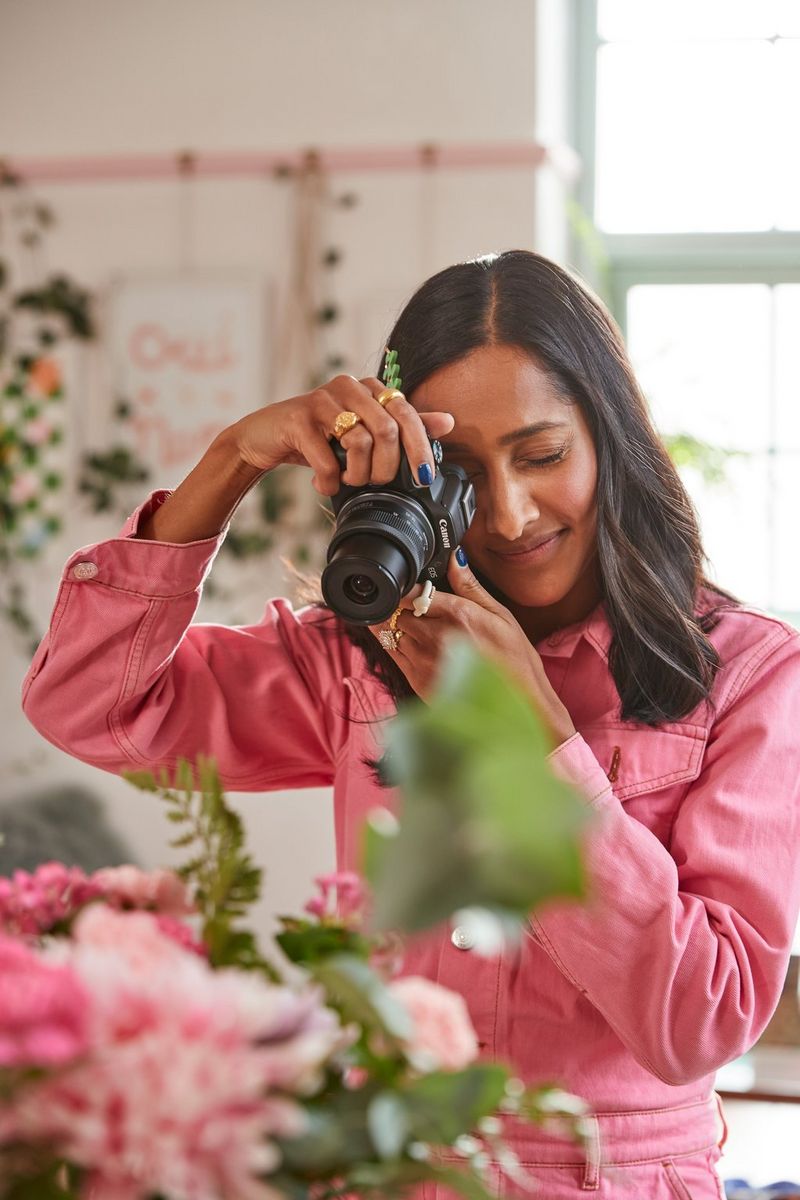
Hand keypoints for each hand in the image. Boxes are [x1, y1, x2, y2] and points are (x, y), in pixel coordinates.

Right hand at [225, 375, 453, 495]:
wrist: (265, 438)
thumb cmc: (318, 436)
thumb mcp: (362, 433)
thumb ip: (402, 426)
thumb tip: (448, 421)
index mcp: (369, 388)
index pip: (407, 414)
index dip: (419, 448)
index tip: (424, 479)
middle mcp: (348, 386)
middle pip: (387, 429)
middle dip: (386, 467)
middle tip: (374, 482)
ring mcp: (321, 400)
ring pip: (360, 442)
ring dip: (357, 474)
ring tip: (347, 481)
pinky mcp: (298, 419)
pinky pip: (327, 458)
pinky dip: (329, 480)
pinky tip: (323, 484)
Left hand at [370, 551, 576, 750]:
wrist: (518, 708)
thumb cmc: (515, 662)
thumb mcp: (501, 616)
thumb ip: (471, 587)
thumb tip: (455, 558)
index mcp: (458, 614)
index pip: (415, 592)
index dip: (411, 590)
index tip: (414, 591)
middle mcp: (436, 636)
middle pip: (399, 611)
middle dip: (402, 609)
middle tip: (412, 610)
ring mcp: (424, 660)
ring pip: (391, 633)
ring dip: (396, 627)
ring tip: (410, 628)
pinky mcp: (418, 681)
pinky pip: (393, 655)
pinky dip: (394, 645)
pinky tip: (406, 643)